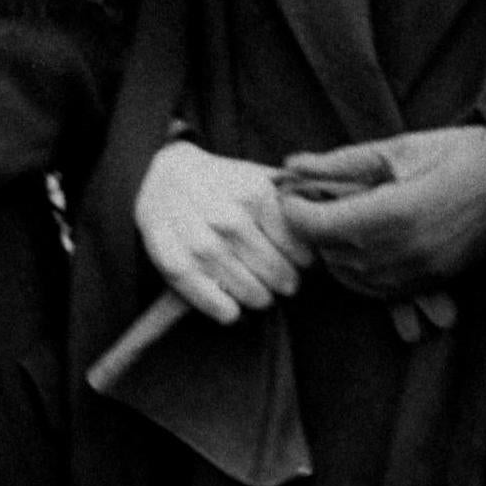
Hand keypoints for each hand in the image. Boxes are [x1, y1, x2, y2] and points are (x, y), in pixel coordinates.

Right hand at [134, 142, 310, 323]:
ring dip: (260, 297)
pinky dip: (229, 311)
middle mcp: (228, 219)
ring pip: (253, 294)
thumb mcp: (254, 174)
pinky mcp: (176, 265)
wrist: (159, 176)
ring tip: (258, 290)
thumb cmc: (216, 181)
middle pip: (279, 275)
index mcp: (254, 195)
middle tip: (281, 281)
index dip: (302, 261)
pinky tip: (231, 303)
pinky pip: (218, 307)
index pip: (300, 250)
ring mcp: (201, 244)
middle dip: (285, 282)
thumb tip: (326, 210)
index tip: (297, 261)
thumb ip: (290, 192)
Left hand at [276, 126, 485, 300]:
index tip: (289, 194)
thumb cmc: (461, 155)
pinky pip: (380, 292)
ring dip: (335, 252)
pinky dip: (360, 273)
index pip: (319, 226)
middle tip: (311, 201)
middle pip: (331, 254)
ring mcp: (421, 273)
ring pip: (352, 278)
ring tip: (336, 220)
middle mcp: (406, 251)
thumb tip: (291, 164)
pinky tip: (361, 245)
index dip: (294, 211)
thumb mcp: (400, 148)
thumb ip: (341, 163)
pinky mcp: (434, 282)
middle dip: (312, 230)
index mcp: (394, 212)